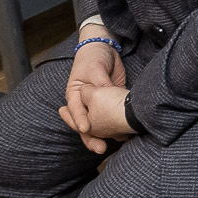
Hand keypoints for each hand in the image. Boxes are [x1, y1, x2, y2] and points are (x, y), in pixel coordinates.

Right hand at [60, 27, 127, 150]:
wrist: (105, 49)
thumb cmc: (93, 57)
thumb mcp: (95, 68)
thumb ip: (99, 83)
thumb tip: (105, 94)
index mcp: (74, 94)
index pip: (76, 110)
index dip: (80, 120)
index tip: (86, 129)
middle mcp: (83, 103)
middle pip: (85, 124)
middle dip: (91, 137)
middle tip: (100, 148)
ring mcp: (96, 106)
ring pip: (98, 126)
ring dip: (103, 137)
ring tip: (109, 148)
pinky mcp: (109, 105)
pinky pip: (110, 119)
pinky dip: (115, 129)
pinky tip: (122, 137)